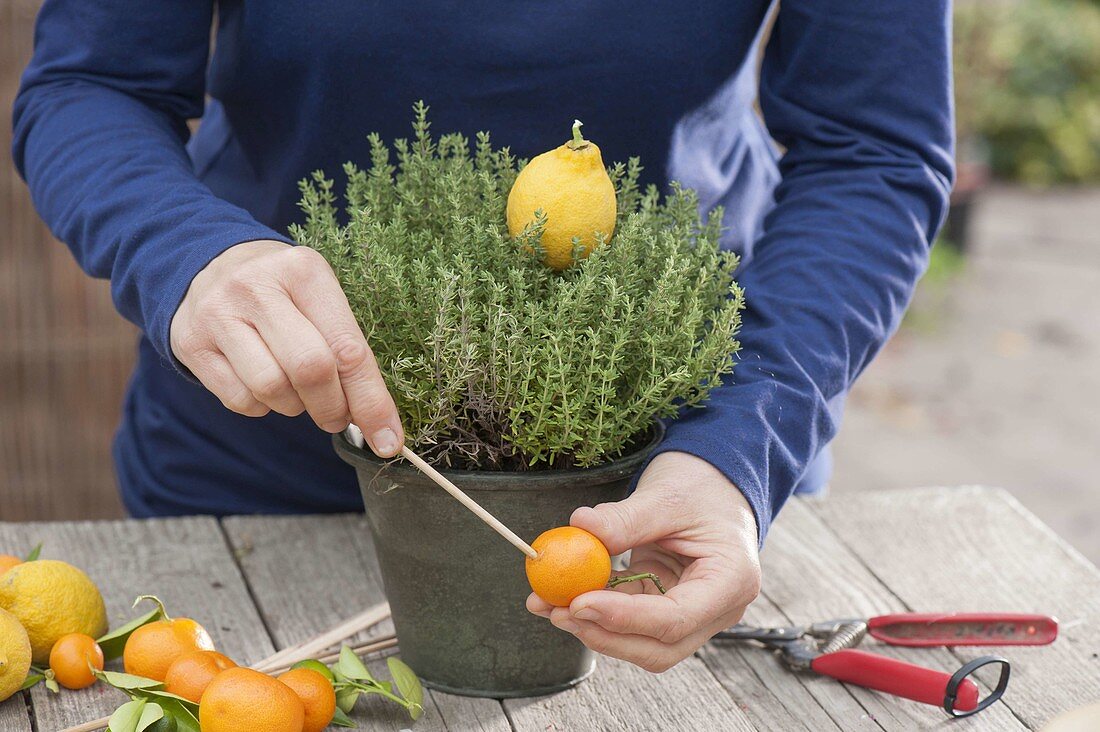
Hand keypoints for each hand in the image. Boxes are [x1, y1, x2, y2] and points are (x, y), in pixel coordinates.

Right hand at [170, 239, 402, 455]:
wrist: (208, 265)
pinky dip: (261, 406)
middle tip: (337, 417)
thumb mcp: (319, 298)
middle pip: (310, 369)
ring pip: (271, 389)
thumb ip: (347, 349)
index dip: (371, 401)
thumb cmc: (283, 291)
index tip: (388, 439)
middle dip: (333, 408)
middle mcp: (258, 288)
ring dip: (295, 407)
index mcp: (304, 272)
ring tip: (298, 393)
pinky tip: (264, 386)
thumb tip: (379, 424)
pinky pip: (239, 400)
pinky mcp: (191, 343)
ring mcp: (219, 314)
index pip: (347, 348)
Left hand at [526, 451, 760, 671]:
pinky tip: (562, 595)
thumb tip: (580, 526)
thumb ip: (626, 518)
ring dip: (593, 627)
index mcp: (731, 581)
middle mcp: (717, 608)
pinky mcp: (666, 605)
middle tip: (558, 611)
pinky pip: (630, 619)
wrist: (716, 482)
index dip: (624, 618)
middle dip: (604, 634)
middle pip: (659, 647)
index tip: (578, 602)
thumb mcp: (666, 496)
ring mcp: (693, 612)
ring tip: (547, 602)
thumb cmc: (703, 485)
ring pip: (641, 642)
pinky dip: (596, 610)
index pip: (676, 619)